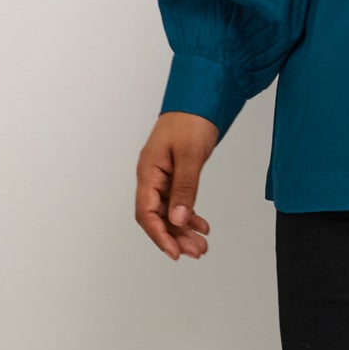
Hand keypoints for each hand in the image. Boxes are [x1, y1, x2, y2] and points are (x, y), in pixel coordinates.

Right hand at [135, 112, 217, 260]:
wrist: (200, 97)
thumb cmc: (191, 119)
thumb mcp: (190, 155)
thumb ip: (185, 188)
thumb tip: (178, 220)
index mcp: (148, 172)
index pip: (146, 212)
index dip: (159, 235)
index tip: (175, 252)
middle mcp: (152, 176)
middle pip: (158, 216)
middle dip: (175, 237)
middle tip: (196, 252)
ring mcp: (164, 175)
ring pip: (170, 211)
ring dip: (184, 229)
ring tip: (202, 245)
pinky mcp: (176, 173)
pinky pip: (179, 201)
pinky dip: (190, 214)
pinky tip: (201, 225)